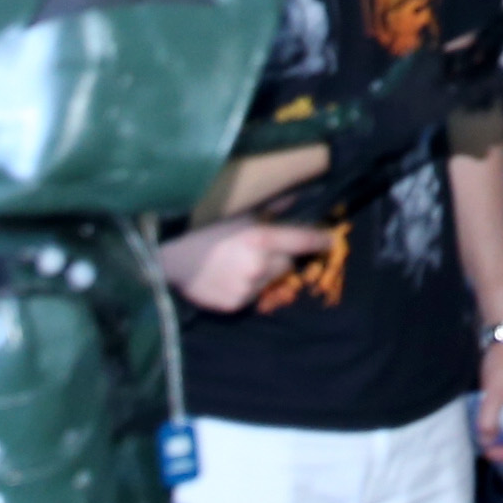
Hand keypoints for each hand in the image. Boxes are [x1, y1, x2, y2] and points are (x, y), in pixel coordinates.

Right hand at [157, 214, 338, 312]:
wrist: (170, 258)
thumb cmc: (204, 229)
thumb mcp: (238, 213)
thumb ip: (271, 207)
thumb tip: (296, 198)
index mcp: (261, 239)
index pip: (302, 241)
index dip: (319, 240)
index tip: (331, 240)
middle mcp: (259, 266)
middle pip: (287, 262)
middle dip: (280, 255)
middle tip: (261, 248)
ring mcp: (248, 288)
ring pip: (271, 280)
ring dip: (264, 272)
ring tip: (239, 262)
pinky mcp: (236, 304)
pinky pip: (253, 295)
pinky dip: (248, 286)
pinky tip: (229, 276)